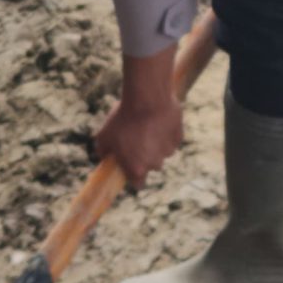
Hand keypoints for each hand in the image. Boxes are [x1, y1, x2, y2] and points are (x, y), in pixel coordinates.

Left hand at [95, 70, 183, 185]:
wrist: (148, 99)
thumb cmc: (123, 119)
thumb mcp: (103, 136)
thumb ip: (104, 151)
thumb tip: (105, 156)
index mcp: (137, 168)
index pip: (138, 184)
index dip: (133, 176)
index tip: (129, 167)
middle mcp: (155, 164)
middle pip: (151, 166)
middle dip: (144, 157)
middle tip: (136, 141)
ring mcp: (168, 151)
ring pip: (162, 152)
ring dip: (156, 144)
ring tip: (146, 127)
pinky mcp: (178, 138)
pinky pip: (171, 140)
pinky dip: (165, 133)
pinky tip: (158, 121)